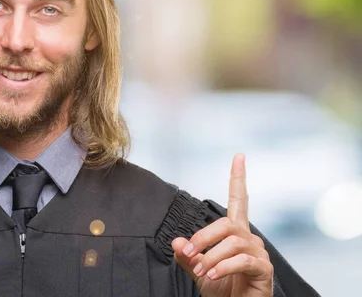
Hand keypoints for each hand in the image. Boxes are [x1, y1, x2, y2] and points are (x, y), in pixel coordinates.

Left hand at [172, 154, 272, 296]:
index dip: (238, 178)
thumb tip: (176, 242)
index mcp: (234, 233)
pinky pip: (242, 260)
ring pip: (232, 242)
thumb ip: (187, 256)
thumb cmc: (221, 289)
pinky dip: (223, 267)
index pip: (239, 200)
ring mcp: (258, 253)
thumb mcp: (198, 270)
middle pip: (226, 224)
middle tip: (189, 254)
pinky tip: (212, 275)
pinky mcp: (264, 269)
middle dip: (203, 237)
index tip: (239, 156)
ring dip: (211, 257)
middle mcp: (249, 238)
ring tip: (201, 271)